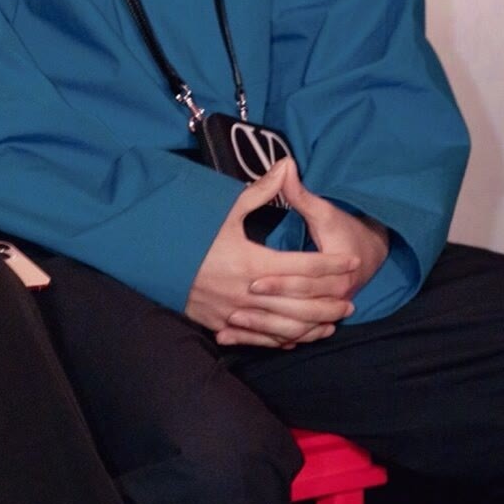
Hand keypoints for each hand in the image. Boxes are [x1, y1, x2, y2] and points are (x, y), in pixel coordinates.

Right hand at [187, 159, 362, 348]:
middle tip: (351, 300)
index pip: (304, 267)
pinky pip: (261, 338)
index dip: (332, 265)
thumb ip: (261, 191)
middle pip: (300, 303)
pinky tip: (301, 336)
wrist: (151, 260)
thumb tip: (287, 164)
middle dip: (329, 303)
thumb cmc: (191, 233)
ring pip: (284, 326)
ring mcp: (234, 312)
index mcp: (251, 261)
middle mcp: (246, 291)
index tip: (352, 263)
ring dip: (313, 326)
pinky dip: (285, 339)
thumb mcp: (225, 210)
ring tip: (334, 321)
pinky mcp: (222, 324)